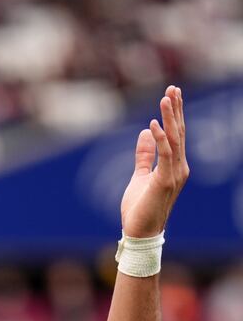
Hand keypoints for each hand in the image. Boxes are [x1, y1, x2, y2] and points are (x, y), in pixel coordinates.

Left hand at [120, 85, 189, 237]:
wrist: (140, 233)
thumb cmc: (140, 208)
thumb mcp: (139, 176)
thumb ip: (144, 155)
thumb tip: (144, 133)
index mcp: (174, 166)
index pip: (176, 135)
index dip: (174, 114)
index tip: (171, 94)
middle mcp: (179, 168)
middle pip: (179, 133)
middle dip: (176, 110)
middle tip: (173, 87)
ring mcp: (174, 175)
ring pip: (174, 140)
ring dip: (170, 118)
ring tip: (166, 97)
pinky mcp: (164, 182)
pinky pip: (164, 156)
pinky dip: (159, 139)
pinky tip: (152, 124)